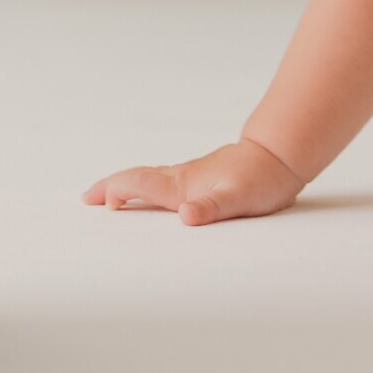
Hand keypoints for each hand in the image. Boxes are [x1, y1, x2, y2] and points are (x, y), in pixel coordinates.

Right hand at [81, 138, 307, 225]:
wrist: (283, 156)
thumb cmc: (261, 179)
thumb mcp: (238, 198)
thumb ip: (211, 208)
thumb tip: (185, 216)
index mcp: (183, 184)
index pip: (139, 183)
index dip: (115, 190)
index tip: (95, 200)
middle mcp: (184, 178)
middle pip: (139, 180)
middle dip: (113, 189)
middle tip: (89, 199)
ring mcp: (195, 177)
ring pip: (154, 181)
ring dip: (130, 189)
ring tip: (114, 201)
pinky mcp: (207, 179)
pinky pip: (170, 184)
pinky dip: (152, 190)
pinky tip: (158, 200)